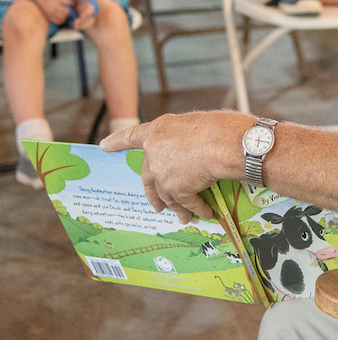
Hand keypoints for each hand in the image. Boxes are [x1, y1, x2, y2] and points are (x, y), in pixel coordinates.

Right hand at [33, 0, 74, 24]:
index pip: (69, 2)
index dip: (74, 3)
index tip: (74, 2)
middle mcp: (53, 4)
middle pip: (67, 11)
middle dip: (71, 10)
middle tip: (72, 8)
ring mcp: (50, 11)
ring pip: (62, 17)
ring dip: (67, 15)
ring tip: (67, 11)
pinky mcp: (47, 15)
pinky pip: (57, 21)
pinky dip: (61, 19)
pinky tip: (62, 15)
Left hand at [71, 0, 97, 30]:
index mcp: (92, 3)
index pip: (91, 10)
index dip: (86, 14)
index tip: (81, 16)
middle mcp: (92, 9)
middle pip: (90, 18)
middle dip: (83, 22)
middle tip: (75, 24)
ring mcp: (89, 13)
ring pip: (89, 23)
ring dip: (82, 26)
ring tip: (74, 26)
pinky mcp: (85, 16)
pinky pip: (85, 23)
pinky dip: (80, 26)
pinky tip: (74, 26)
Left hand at [100, 111, 252, 222]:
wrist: (231, 144)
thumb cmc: (222, 127)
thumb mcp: (198, 123)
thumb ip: (185, 137)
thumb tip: (192, 149)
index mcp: (159, 130)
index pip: (132, 135)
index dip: (118, 141)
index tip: (104, 146)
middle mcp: (155, 153)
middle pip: (149, 176)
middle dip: (154, 193)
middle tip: (157, 206)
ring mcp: (164, 174)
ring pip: (167, 195)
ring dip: (176, 207)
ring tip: (183, 216)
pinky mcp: (178, 190)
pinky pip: (187, 203)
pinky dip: (195, 209)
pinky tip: (203, 213)